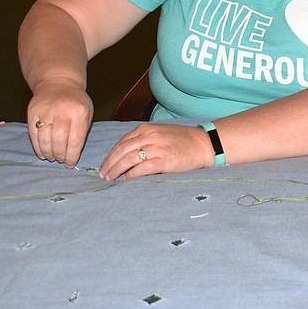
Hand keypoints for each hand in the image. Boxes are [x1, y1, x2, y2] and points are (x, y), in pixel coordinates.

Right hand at [27, 79, 93, 166]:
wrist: (58, 83)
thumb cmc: (76, 102)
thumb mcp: (87, 113)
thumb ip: (82, 131)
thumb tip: (75, 154)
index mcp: (79, 112)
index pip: (75, 139)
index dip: (72, 155)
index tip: (70, 164)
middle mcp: (62, 111)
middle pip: (58, 140)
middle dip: (60, 154)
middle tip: (61, 160)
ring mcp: (45, 110)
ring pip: (44, 138)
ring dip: (48, 152)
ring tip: (52, 157)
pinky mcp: (32, 111)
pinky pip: (33, 134)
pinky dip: (37, 147)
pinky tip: (42, 153)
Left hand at [98, 122, 214, 179]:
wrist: (205, 143)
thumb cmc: (184, 140)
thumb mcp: (161, 133)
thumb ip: (144, 140)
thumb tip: (126, 155)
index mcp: (146, 129)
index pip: (121, 142)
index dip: (110, 155)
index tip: (104, 165)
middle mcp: (149, 136)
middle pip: (121, 151)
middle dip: (109, 164)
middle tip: (103, 175)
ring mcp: (157, 148)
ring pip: (128, 159)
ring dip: (116, 170)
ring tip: (110, 179)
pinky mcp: (164, 160)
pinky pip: (142, 168)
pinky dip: (131, 175)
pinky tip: (127, 179)